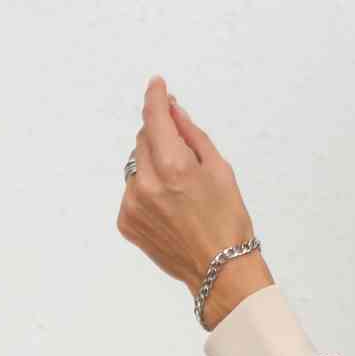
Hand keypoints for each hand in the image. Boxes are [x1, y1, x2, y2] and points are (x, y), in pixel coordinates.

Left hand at [117, 76, 254, 294]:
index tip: (156, 85)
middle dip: (160, 137)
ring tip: (180, 191)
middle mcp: (147, 183)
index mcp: (173, 166)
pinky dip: (147, 190)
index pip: (154, 118)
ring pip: (136, 166)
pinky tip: (170, 208)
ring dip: (153, 166)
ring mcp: (132, 203)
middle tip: (184, 155)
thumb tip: (174, 113)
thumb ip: (192, 136)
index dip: (155, 97)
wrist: (219, 270)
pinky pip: (132, 191)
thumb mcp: (220, 170)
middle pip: (143, 139)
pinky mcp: (126, 221)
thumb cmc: (228, 222)